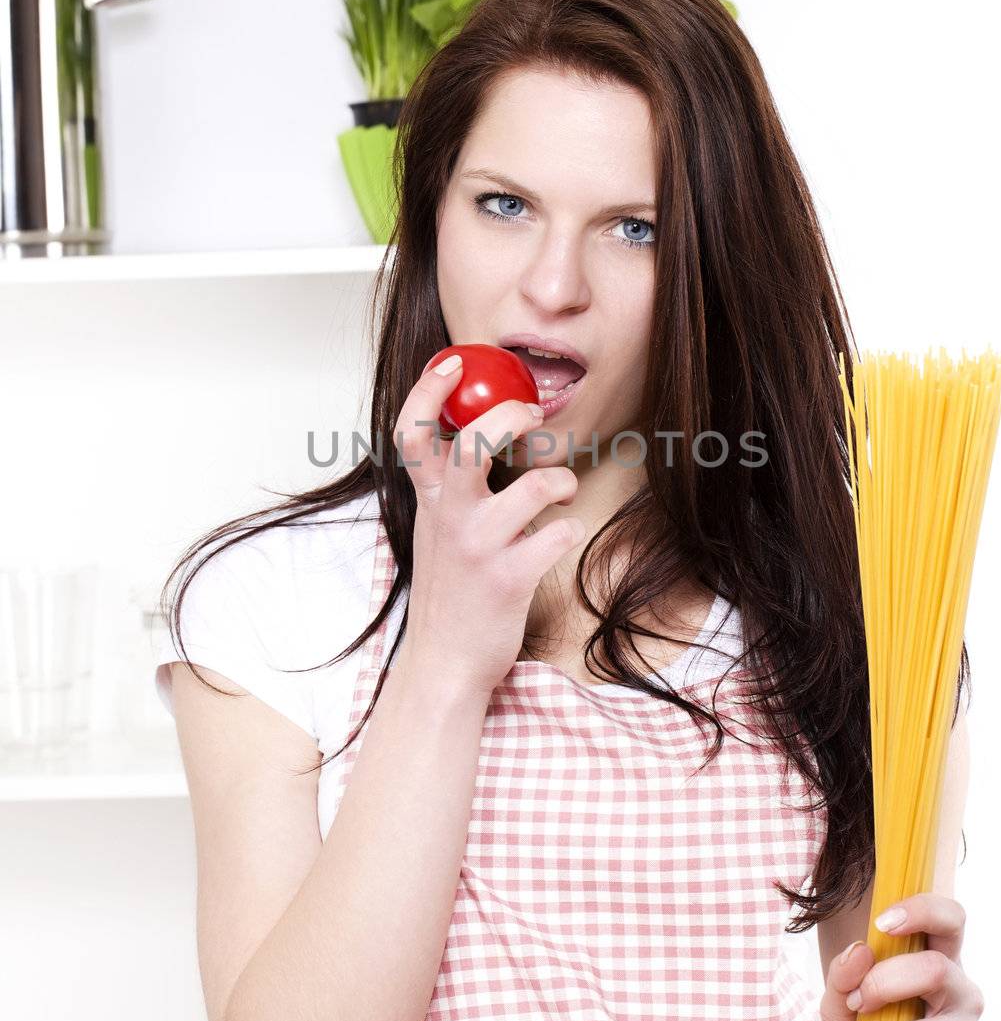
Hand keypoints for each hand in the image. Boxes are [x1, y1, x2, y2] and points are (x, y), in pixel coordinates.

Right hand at [392, 352, 586, 698]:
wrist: (445, 660)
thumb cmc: (451, 586)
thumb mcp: (437, 527)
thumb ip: (451, 482)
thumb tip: (485, 427)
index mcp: (429, 498)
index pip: (412, 430)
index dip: (429, 389)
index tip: (454, 361)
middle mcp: (449, 516)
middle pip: (476, 441)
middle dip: (512, 415)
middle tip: (533, 414)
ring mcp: (480, 547)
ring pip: (537, 485)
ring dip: (560, 481)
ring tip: (560, 490)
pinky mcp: (511, 578)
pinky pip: (559, 534)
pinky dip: (569, 530)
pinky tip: (560, 537)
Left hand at [819, 893, 986, 1020]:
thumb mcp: (840, 1009)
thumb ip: (842, 977)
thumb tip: (860, 950)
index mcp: (937, 964)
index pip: (951, 919)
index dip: (922, 911)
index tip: (881, 923)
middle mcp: (963, 997)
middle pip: (935, 969)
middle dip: (881, 984)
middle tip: (853, 1005)